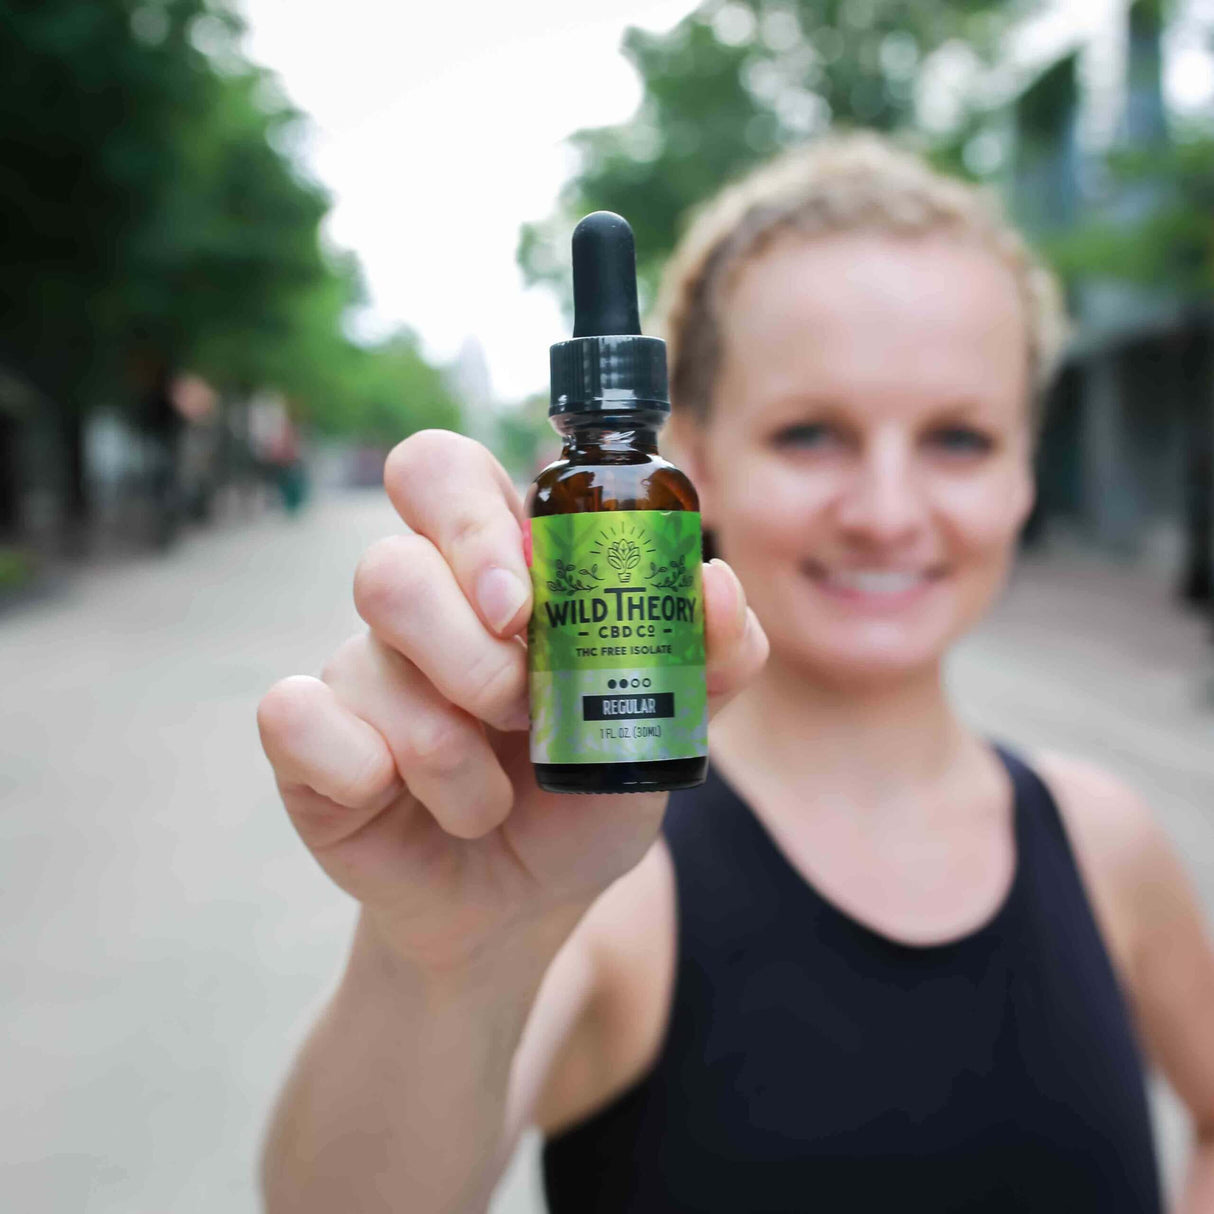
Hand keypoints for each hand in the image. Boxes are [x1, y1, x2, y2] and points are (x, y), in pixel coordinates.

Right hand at [257, 430, 767, 974]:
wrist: (520, 906)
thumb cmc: (582, 799)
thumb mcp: (660, 732)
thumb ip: (705, 658)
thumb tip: (712, 582)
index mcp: (493, 575)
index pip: (441, 474)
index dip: (468, 520)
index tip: (521, 606)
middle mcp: (416, 607)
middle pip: (390, 564)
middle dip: (466, 651)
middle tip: (517, 710)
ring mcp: (356, 670)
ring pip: (366, 661)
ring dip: (448, 753)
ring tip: (491, 799)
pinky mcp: (308, 738)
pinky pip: (294, 717)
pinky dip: (363, 772)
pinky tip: (399, 802)